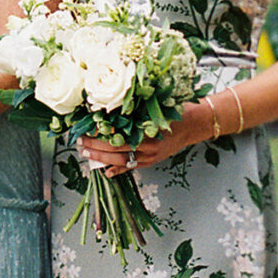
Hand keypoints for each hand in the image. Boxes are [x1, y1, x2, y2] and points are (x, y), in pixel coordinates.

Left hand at [78, 101, 217, 173]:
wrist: (196, 124)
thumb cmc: (177, 110)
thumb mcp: (157, 106)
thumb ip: (136, 109)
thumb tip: (111, 107)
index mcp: (149, 132)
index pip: (120, 135)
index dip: (102, 133)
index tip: (87, 128)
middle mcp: (150, 147)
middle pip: (117, 150)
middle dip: (96, 147)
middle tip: (81, 142)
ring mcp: (151, 157)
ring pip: (122, 161)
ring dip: (102, 158)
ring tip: (87, 154)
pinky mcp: (152, 161)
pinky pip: (132, 167)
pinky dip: (118, 170)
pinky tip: (105, 171)